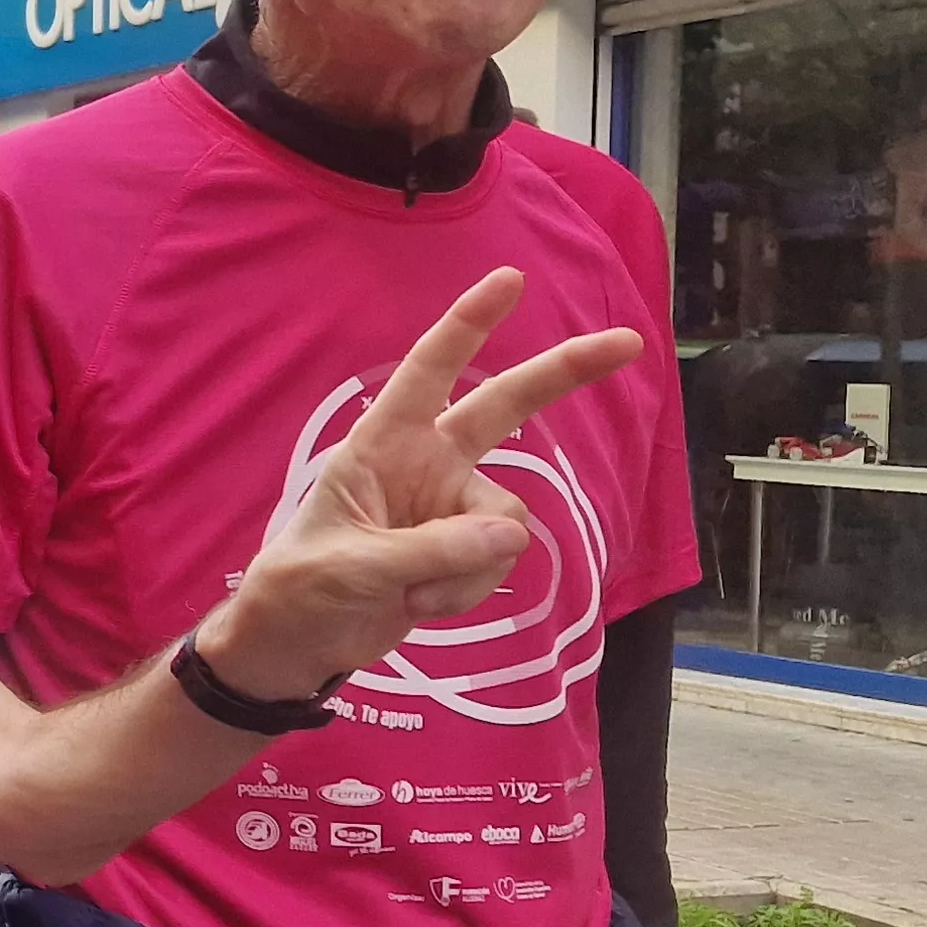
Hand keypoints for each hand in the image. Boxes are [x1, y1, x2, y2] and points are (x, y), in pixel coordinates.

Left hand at [208, 269, 641, 700]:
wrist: (299, 645)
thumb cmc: (303, 588)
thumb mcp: (354, 567)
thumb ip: (431, 550)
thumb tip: (513, 534)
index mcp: (381, 444)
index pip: (427, 372)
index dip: (467, 325)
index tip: (510, 280)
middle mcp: (425, 464)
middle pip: (504, 408)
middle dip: (562, 374)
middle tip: (627, 341)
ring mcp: (449, 507)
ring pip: (506, 520)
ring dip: (467, 568)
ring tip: (408, 592)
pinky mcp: (464, 550)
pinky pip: (497, 562)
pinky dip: (464, 593)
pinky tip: (418, 606)